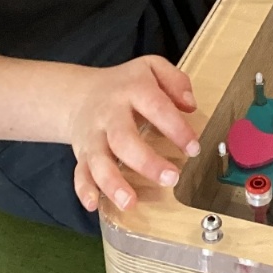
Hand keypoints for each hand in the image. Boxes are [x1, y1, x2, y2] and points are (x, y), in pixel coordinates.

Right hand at [69, 56, 199, 213]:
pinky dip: (84, 189)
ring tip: (130, 202)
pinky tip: (93, 204)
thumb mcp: (151, 68)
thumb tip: (190, 104)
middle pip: (123, 139)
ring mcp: (93, 136)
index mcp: (131, 90)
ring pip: (98, 160)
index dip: (176, 128)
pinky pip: (79, 172)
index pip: (155, 106)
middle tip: (172, 178)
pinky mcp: (82, 154)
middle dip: (146, 162)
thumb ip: (175, 80)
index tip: (193, 148)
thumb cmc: (125, 85)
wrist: (80, 94)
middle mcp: (109, 114)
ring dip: (113, 183)